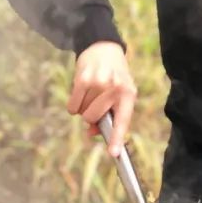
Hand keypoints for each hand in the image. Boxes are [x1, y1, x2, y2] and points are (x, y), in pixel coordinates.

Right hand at [68, 41, 136, 156]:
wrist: (104, 49)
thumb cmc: (113, 77)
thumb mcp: (119, 93)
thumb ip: (110, 115)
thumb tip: (91, 132)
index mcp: (129, 94)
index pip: (123, 120)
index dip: (117, 138)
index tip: (113, 153)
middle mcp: (115, 88)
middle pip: (94, 119)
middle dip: (91, 116)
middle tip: (95, 103)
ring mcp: (99, 83)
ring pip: (82, 113)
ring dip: (83, 107)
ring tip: (91, 92)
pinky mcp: (83, 79)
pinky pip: (72, 106)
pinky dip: (73, 105)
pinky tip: (81, 92)